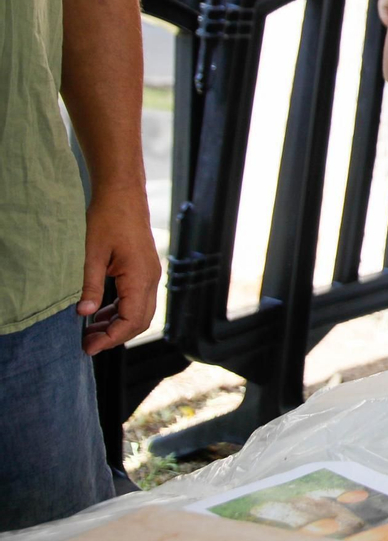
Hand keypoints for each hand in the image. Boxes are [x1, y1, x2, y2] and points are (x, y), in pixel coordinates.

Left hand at [78, 187, 159, 355]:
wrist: (123, 194)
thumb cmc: (108, 218)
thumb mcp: (92, 254)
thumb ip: (91, 286)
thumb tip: (84, 314)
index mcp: (139, 277)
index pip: (132, 320)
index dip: (112, 338)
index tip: (89, 347)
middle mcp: (150, 278)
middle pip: (140, 321)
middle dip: (115, 336)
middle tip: (87, 344)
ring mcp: (150, 274)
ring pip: (140, 311)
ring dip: (118, 325)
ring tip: (90, 330)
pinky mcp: (145, 269)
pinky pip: (138, 299)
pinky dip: (121, 311)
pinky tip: (101, 312)